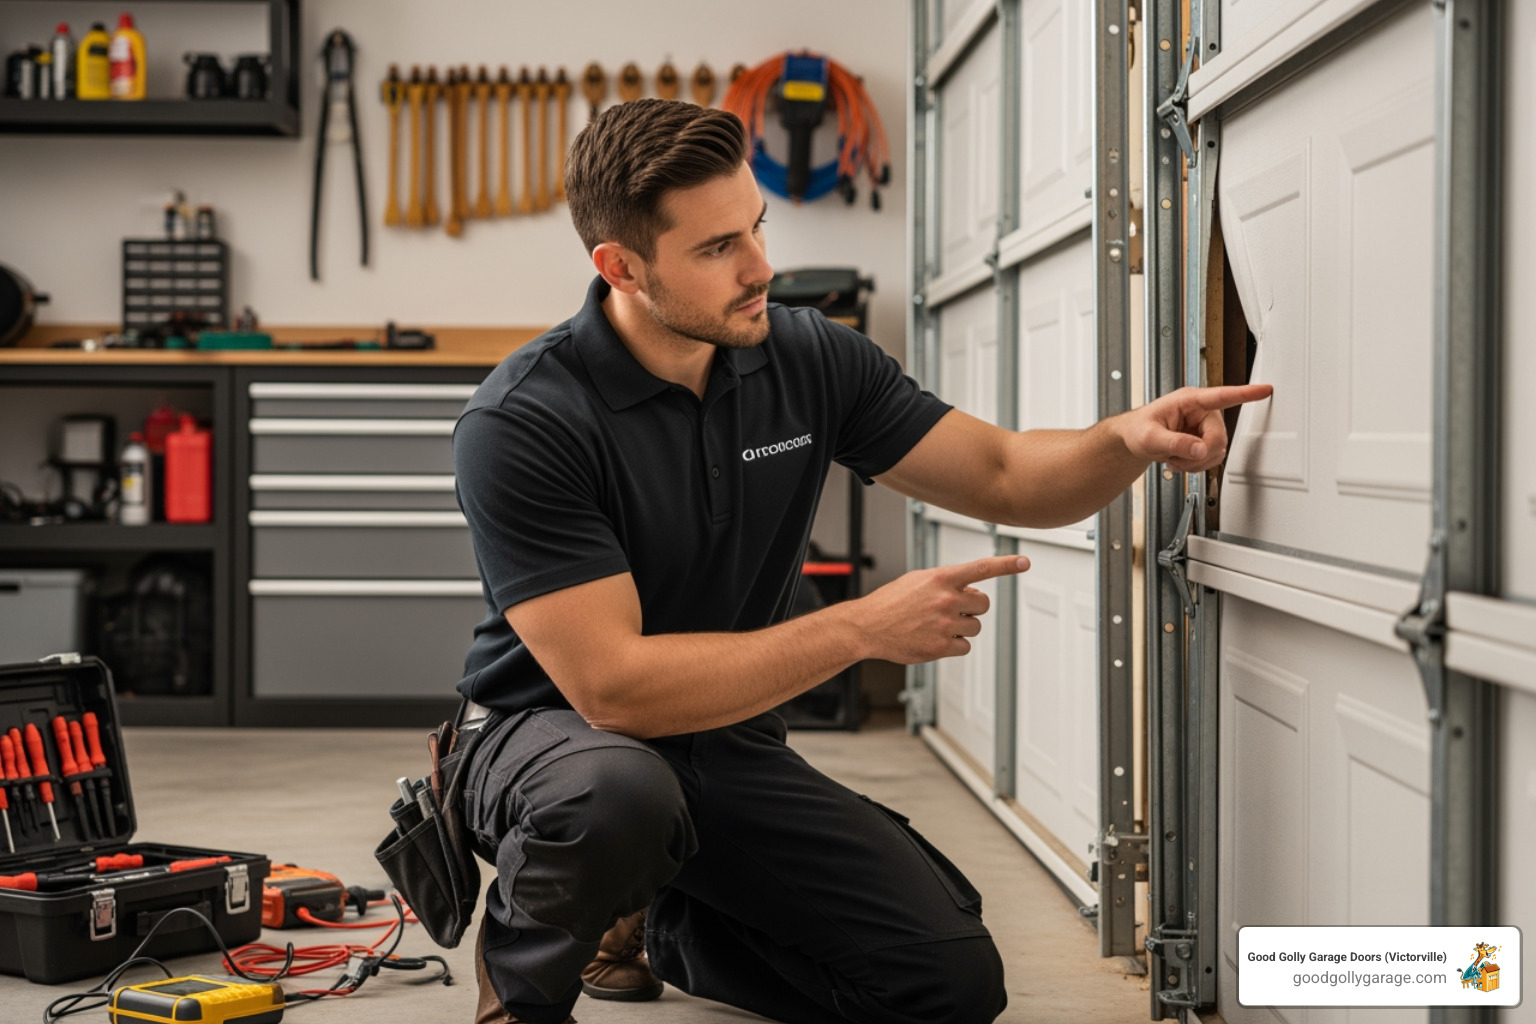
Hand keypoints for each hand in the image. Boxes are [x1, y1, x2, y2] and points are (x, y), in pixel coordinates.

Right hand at [850, 555, 1030, 664]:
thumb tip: (970, 590)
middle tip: (952, 609)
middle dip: (972, 607)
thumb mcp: (917, 580)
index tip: (1024, 562)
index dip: (1006, 565)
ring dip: (962, 627)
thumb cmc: (890, 602)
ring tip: (937, 625)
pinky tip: (934, 638)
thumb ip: (945, 582)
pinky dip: (954, 644)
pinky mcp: (941, 646)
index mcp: (940, 578)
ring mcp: (944, 624)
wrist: (867, 626)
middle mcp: (946, 600)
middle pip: (983, 604)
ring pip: (975, 627)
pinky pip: (965, 646)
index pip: (981, 568)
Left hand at [1118, 383, 1273, 472]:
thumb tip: (1199, 449)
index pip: (1222, 396)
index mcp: (1189, 401)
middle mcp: (1202, 412)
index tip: (1265, 389)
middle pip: (1218, 438)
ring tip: (1174, 458)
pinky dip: (1196, 466)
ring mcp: (1206, 427)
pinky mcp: (1206, 440)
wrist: (1136, 439)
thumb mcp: (1150, 437)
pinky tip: (1180, 461)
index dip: (1245, 394)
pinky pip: (1212, 459)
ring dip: (1195, 463)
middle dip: (1197, 455)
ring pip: (1217, 452)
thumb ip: (1174, 442)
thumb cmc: (1139, 429)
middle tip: (1175, 458)